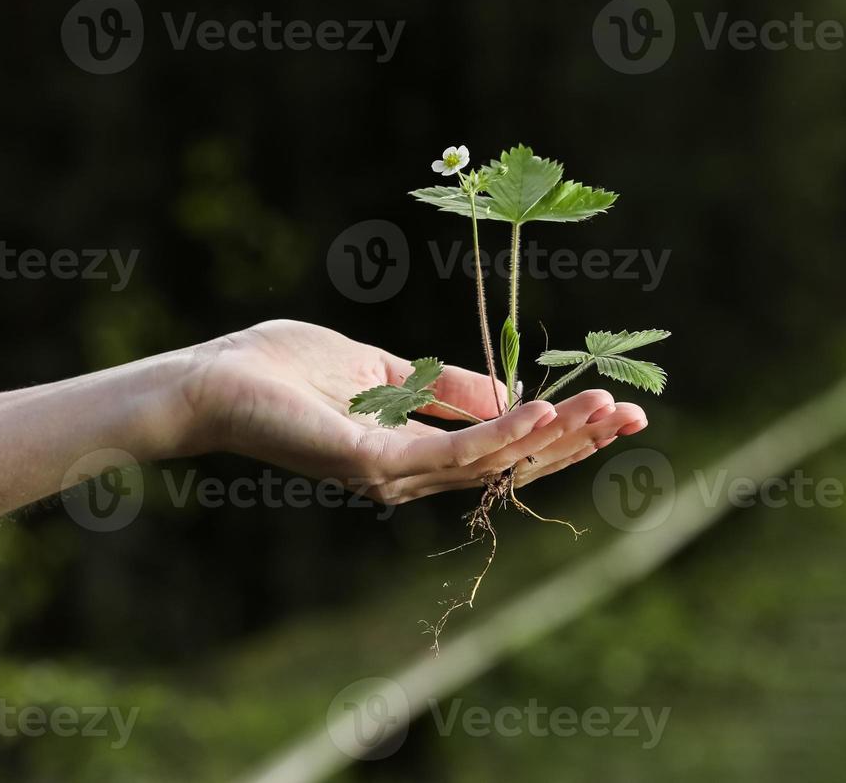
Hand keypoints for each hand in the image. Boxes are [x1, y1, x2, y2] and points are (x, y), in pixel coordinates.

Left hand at [187, 320, 648, 503]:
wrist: (211, 381)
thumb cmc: (284, 370)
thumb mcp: (387, 370)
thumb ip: (447, 388)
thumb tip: (510, 394)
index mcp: (417, 451)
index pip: (505, 448)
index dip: (561, 431)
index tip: (615, 408)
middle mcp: (412, 474)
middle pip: (512, 463)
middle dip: (575, 440)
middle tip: (634, 415)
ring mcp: (393, 474)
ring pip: (492, 460)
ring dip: (551, 435)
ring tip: (601, 408)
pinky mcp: (371, 465)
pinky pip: (450, 452)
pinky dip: (499, 436)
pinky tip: (538, 412)